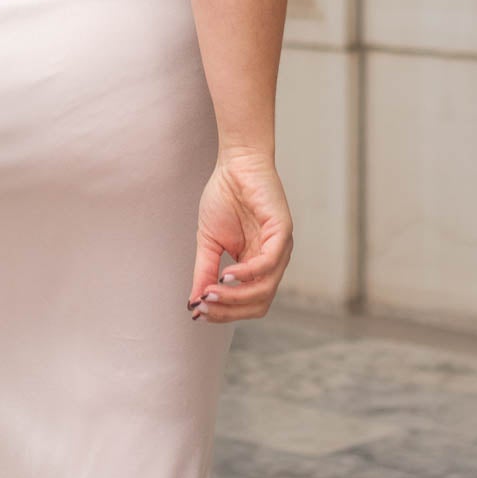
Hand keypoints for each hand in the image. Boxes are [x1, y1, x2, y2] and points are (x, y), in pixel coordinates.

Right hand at [188, 152, 292, 322]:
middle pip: (258, 303)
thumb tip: (194, 303)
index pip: (247, 303)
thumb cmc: (224, 198)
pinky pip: (269, 263)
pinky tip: (227, 275)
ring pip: (264, 288)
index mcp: (256, 265)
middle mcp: (272, 261)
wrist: (234, 165)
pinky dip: (247, 274)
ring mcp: (280, 248)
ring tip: (211, 293)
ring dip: (235, 296)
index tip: (197, 311)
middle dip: (229, 310)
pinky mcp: (282, 231)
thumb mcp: (208, 242)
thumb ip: (204, 272)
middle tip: (203, 306)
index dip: (224, 312)